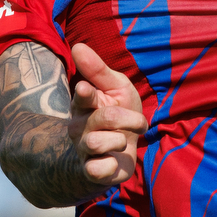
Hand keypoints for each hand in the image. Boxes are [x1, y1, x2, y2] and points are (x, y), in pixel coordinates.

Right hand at [67, 42, 146, 187]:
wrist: (120, 152)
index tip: (86, 89)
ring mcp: (83, 149)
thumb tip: (77, 46)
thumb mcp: (116, 88)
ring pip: (97, 143)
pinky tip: (113, 160)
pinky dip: (112, 165)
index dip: (85, 93)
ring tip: (122, 141)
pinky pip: (97, 169)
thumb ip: (98, 70)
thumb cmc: (119, 114)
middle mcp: (79, 125)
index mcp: (84, 103)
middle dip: (129, 119)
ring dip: (120, 141)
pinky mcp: (90, 170)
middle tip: (139, 122)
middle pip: (103, 117)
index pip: (82, 96)